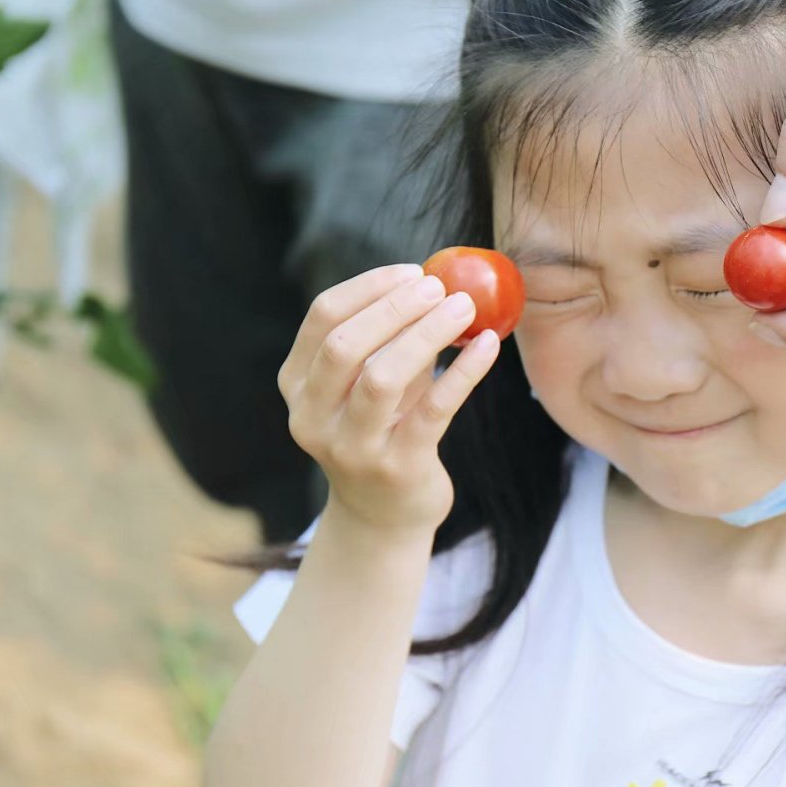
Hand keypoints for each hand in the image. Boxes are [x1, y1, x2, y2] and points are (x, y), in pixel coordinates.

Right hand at [279, 264, 499, 535]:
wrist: (384, 515)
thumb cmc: (381, 429)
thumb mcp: (368, 383)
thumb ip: (387, 336)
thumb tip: (437, 278)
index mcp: (297, 385)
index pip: (323, 317)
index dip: (369, 287)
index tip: (412, 271)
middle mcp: (313, 417)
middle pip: (344, 344)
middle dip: (395, 307)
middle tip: (440, 286)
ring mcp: (351, 448)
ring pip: (381, 378)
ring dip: (426, 334)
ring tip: (465, 308)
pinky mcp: (397, 468)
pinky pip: (433, 410)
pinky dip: (463, 371)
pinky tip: (488, 345)